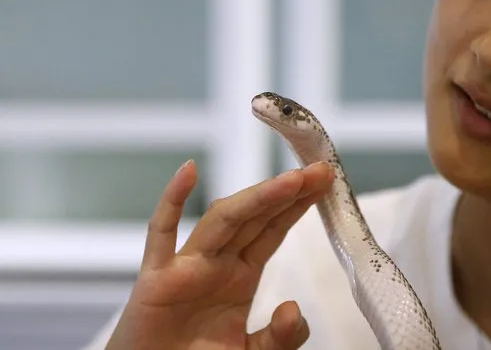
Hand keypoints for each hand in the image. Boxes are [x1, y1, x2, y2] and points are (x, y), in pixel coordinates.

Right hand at [105, 159, 334, 349]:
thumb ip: (279, 338)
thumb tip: (293, 309)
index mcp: (240, 276)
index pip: (273, 230)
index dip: (297, 205)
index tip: (323, 182)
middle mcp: (217, 264)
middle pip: (256, 217)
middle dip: (287, 193)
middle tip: (319, 171)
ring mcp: (186, 266)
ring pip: (223, 220)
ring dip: (256, 198)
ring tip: (291, 180)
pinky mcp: (155, 278)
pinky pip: (160, 233)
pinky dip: (171, 201)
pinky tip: (188, 171)